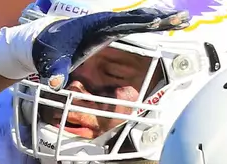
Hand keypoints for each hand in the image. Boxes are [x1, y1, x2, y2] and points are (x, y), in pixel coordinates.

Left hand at [0, 4, 188, 87]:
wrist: (42, 39)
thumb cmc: (49, 50)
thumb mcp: (51, 62)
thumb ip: (55, 72)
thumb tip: (55, 84)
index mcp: (97, 28)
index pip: (126, 25)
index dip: (144, 24)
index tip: (162, 23)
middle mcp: (105, 24)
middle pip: (138, 19)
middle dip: (161, 18)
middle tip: (184, 17)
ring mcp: (108, 26)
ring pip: (138, 22)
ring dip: (158, 20)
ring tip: (182, 18)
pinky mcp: (108, 32)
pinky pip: (132, 28)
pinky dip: (148, 26)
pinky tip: (162, 25)